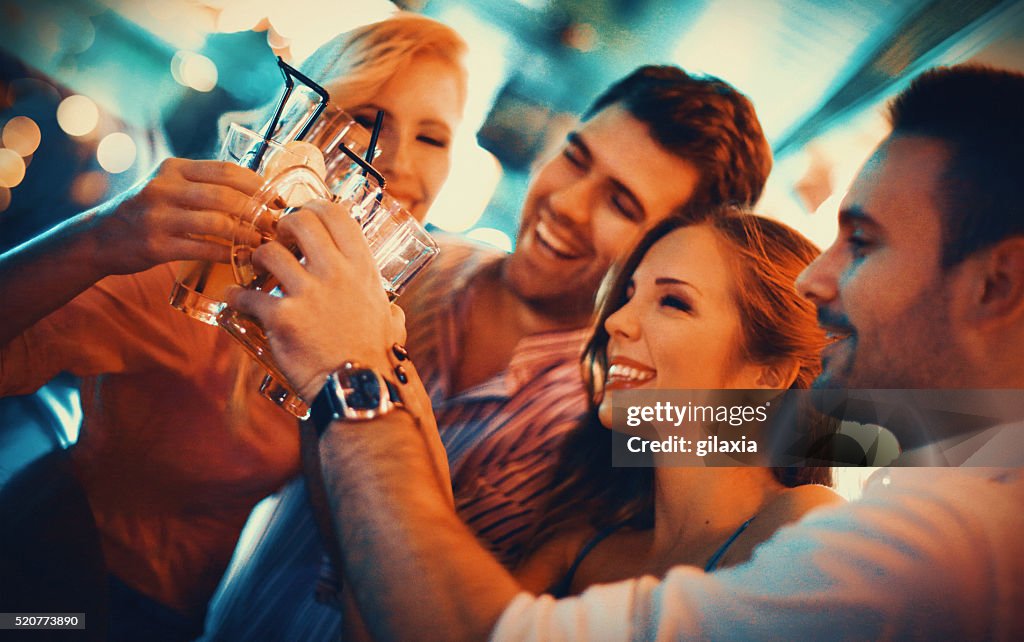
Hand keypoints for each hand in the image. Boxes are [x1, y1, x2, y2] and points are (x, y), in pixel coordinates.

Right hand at [92, 158, 262, 274]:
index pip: (225, 170)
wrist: (99, 237)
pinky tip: (240, 258)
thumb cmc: (146, 212)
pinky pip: (202, 249)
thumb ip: (202, 184)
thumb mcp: (168, 185)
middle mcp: (165, 188)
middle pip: (225, 196)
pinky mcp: (155, 245)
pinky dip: (226, 254)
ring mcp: (158, 217)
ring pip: (216, 223)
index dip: (257, 185)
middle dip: (257, 211)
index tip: (276, 199)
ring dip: (246, 234)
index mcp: (174, 169)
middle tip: (275, 225)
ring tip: (261, 242)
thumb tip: (254, 191)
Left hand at [226, 199, 405, 401]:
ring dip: (258, 257)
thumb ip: (389, 310)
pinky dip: (236, 297)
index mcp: (362, 268)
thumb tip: (393, 314)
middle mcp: (336, 273)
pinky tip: (234, 300)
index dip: (314, 208)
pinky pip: (247, 295)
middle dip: (282, 225)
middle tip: (278, 239)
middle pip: (301, 221)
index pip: (337, 214)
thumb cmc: (376, 357)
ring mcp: (308, 293)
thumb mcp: (391, 322)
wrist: (358, 388)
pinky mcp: (282, 317)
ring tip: (257, 269)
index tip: (304, 218)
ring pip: (269, 251)